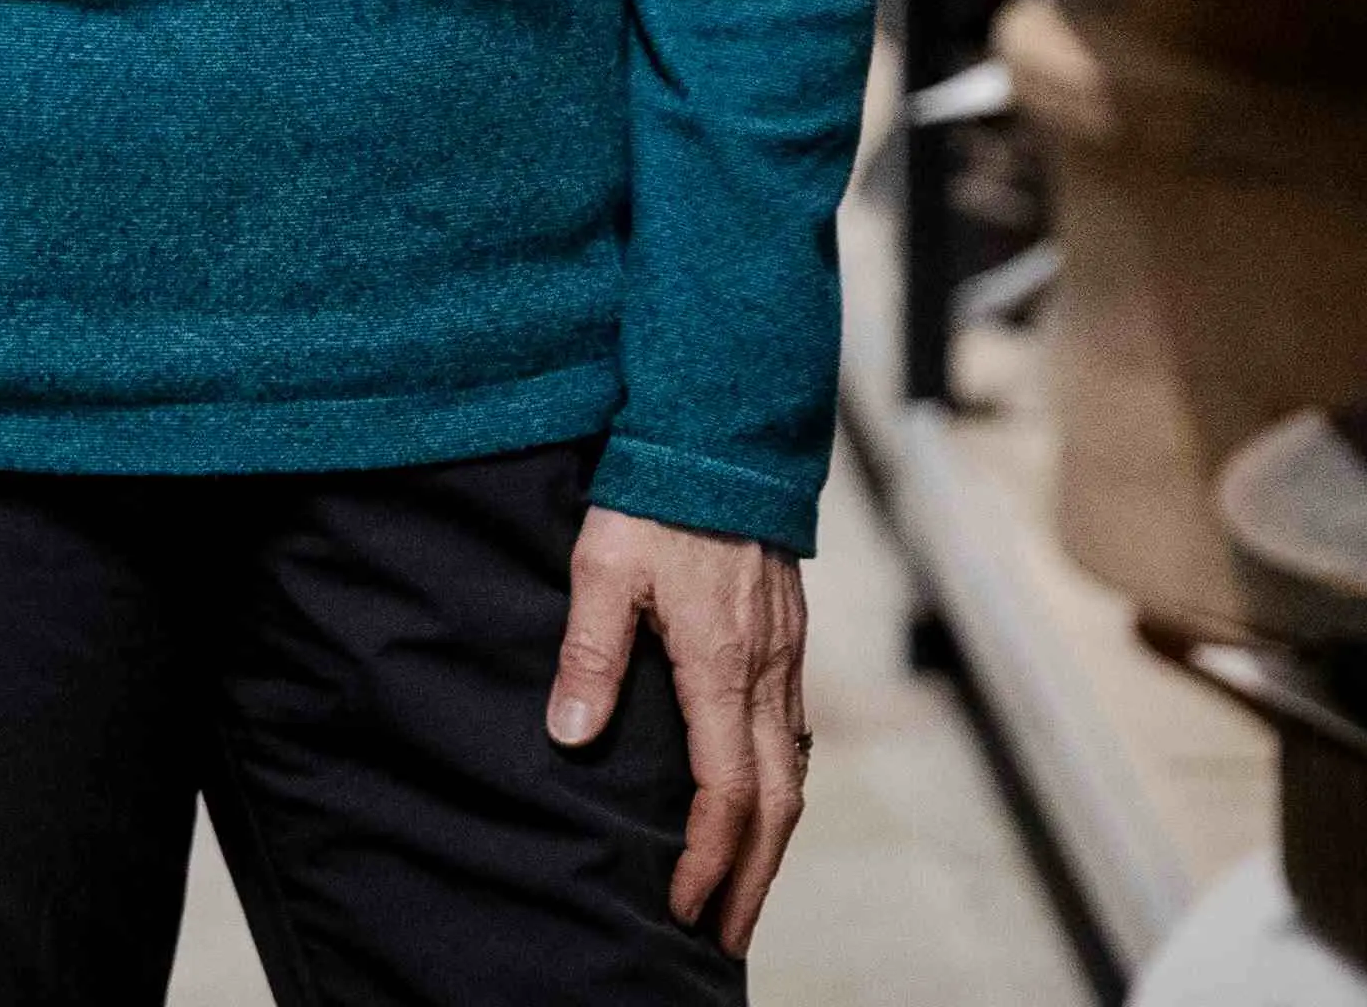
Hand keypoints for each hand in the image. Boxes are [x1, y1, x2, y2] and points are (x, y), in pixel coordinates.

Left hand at [548, 505, 810, 953]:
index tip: (686, 908)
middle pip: (777, 803)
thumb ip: (589, 655)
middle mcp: (766, 672)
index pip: (727, 793)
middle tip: (728, 935)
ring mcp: (786, 655)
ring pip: (795, 770)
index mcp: (721, 666)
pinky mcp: (789, 637)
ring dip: (773, 839)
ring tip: (745, 886)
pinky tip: (764, 799)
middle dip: (754, 878)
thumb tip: (569, 736)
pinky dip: (784, 785)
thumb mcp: (604, 568)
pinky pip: (796, 732)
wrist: (723, 431)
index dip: (710, 860)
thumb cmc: (657, 496)